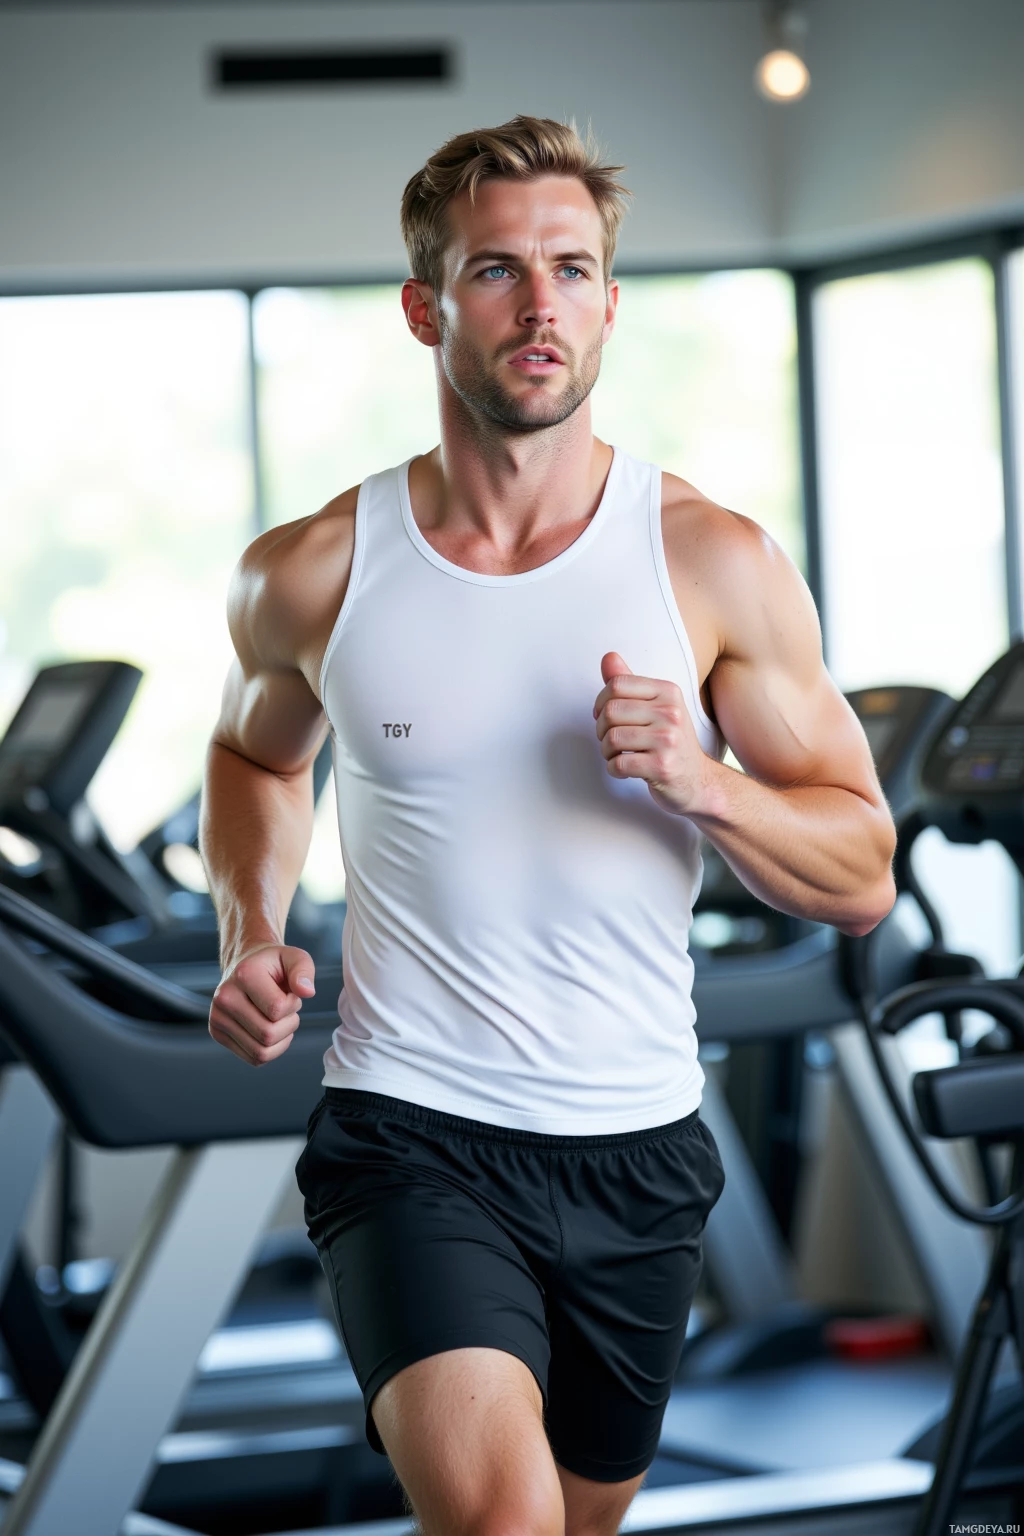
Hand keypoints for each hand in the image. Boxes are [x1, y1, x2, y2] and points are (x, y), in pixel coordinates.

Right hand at [209, 944, 315, 1066]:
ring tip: (278, 1020)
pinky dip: (270, 1050)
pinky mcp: (218, 1034)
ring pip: (260, 1052)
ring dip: (280, 1040)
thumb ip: (303, 970)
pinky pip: (253, 1058)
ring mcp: (218, 1017)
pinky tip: (270, 1030)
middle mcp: (225, 997)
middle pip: (267, 1034)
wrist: (245, 967)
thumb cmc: (272, 965)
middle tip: (286, 1010)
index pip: (276, 1009)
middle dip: (288, 1025)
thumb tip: (307, 991)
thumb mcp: (294, 958)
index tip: (289, 994)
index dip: (293, 1005)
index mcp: (244, 974)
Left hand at [593, 652, 710, 815]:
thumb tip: (608, 657)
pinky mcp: (661, 766)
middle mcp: (671, 712)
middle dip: (601, 729)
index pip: (617, 684)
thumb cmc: (671, 743)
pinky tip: (625, 770)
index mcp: (668, 692)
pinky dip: (613, 769)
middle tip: (610, 740)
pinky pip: (618, 764)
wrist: (698, 781)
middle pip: (610, 711)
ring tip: (617, 755)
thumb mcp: (656, 708)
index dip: (601, 702)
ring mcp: (668, 740)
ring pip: (611, 738)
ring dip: (606, 751)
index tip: (604, 716)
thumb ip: (630, 685)